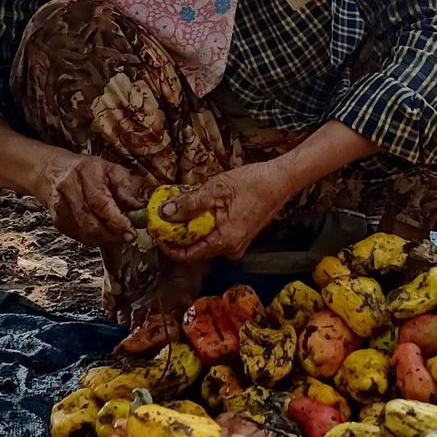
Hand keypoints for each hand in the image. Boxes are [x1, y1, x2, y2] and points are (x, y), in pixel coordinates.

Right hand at [36, 153, 150, 247]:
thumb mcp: (110, 169)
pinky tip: (104, 231)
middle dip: (114, 234)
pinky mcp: (59, 222)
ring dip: (106, 238)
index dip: (117, 221)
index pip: (100, 203)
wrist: (53, 171)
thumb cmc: (85, 169)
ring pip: (86, 234)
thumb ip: (125, 189)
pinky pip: (81, 237)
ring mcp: (61, 208)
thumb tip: (138, 208)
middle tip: (128, 236)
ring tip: (118, 233)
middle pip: (92, 223)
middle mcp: (69, 190)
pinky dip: (96, 238)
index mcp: (84, 173)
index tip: (130, 230)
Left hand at [157, 162, 293, 263]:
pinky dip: (202, 224)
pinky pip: (214, 234)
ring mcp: (236, 244)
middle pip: (194, 248)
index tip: (156, 233)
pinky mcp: (239, 236)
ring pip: (204, 240)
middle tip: (163, 217)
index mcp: (225, 241)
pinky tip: (197, 208)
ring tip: (178, 208)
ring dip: (189, 227)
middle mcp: (231, 248)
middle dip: (177, 234)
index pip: (188, 255)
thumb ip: (189, 203)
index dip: (168, 246)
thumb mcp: (216, 189)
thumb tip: (165, 213)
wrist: (280, 180)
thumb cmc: (254, 183)